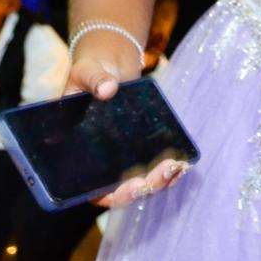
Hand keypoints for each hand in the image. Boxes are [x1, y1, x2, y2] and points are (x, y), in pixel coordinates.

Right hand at [65, 28, 188, 205]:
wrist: (108, 65)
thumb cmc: (88, 73)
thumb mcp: (86, 72)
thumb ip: (94, 80)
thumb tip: (108, 88)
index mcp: (77, 154)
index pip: (90, 189)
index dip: (111, 194)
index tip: (133, 186)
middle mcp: (99, 161)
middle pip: (121, 189)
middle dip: (145, 186)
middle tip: (165, 171)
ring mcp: (121, 156)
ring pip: (140, 181)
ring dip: (160, 180)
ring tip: (177, 167)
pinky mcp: (139, 146)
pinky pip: (152, 165)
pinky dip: (167, 168)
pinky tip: (183, 161)